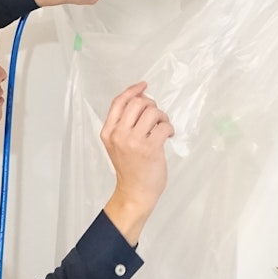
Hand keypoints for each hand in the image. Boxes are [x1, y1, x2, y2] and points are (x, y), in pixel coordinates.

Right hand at [101, 82, 173, 244]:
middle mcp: (119, 134)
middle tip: (156, 116)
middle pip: (137, 102)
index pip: (119, 102)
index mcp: (108, 132)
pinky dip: (169, 128)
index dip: (133, 90)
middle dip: (151, 105)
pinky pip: (164, 126)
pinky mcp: (150, 148)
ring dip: (162, 116)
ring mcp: (134, 141)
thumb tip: (141, 99)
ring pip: (152, 111)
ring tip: (162, 127)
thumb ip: (124, 123)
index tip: (143, 85)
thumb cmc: (129, 169)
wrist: (135, 192)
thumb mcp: (117, 144)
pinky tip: (168, 136)